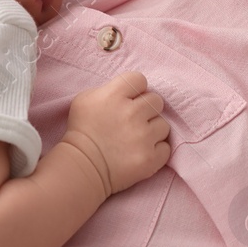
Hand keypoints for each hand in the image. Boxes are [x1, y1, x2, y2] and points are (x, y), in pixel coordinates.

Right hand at [62, 69, 170, 195]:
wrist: (81, 167)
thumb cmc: (81, 131)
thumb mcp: (85, 99)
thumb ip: (109, 89)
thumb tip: (130, 92)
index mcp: (114, 95)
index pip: (139, 79)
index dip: (136, 89)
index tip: (129, 100)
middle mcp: (131, 113)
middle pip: (156, 100)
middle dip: (146, 110)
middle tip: (134, 121)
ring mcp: (142, 137)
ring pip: (163, 124)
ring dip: (152, 131)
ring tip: (137, 139)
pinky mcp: (150, 158)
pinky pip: (166, 148)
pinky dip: (156, 151)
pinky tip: (141, 152)